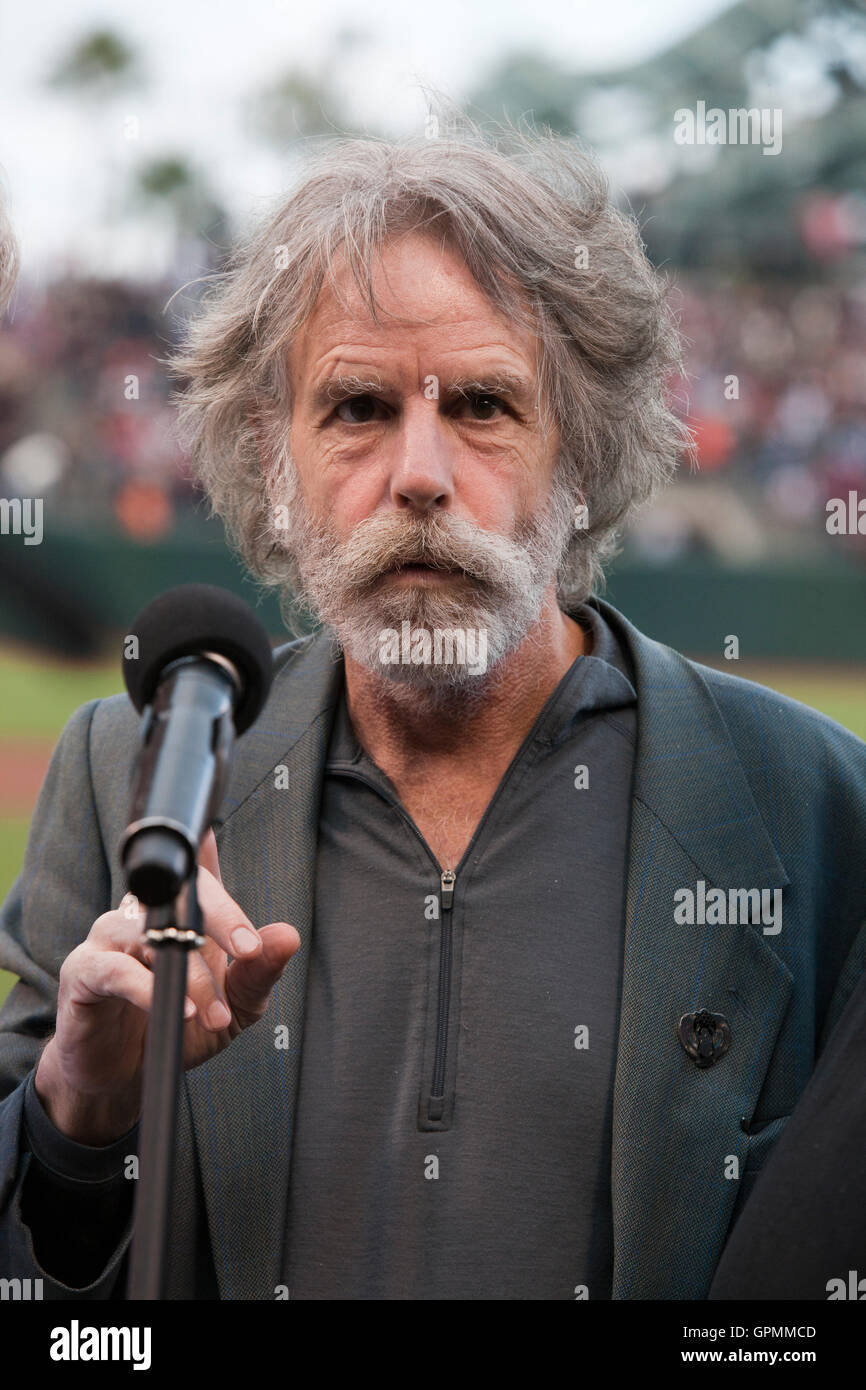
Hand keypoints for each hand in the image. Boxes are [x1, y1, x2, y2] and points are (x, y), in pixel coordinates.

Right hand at [34, 830, 299, 1144]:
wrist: (128, 1080)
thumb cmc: (182, 1028)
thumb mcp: (235, 1008)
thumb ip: (260, 973)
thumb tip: (288, 935)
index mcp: (181, 915)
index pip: (192, 869)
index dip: (201, 846)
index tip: (210, 834)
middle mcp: (142, 916)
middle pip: (178, 892)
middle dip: (221, 917)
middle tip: (250, 950)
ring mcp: (109, 939)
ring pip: (152, 936)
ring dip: (192, 975)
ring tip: (216, 1013)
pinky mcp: (83, 973)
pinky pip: (115, 969)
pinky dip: (149, 989)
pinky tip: (180, 1011)